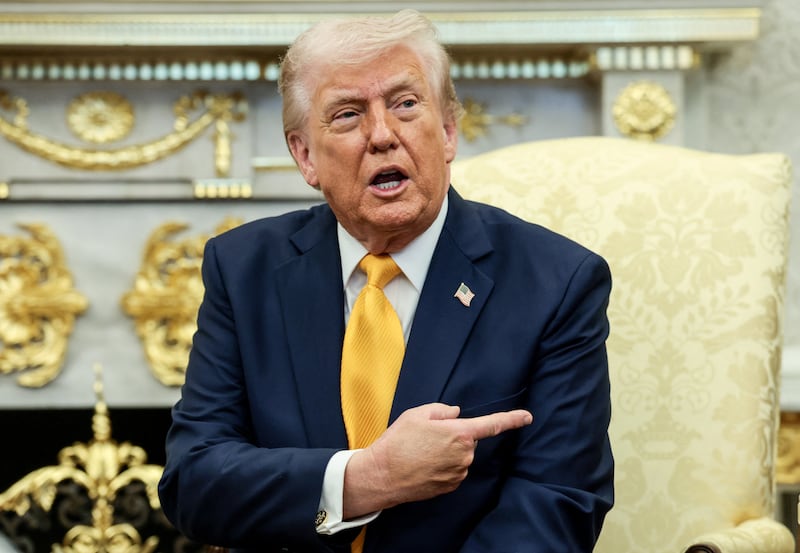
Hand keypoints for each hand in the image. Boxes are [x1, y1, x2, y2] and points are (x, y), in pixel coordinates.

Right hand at [342, 403, 532, 517]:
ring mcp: (458, 472)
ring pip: (460, 455)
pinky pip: (453, 470)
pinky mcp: (450, 485)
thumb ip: (442, 410)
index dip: (512, 419)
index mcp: (459, 433)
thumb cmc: (399, 441)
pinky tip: (423, 464)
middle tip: (427, 436)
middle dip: (453, 435)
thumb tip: (455, 413)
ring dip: (446, 451)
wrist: (383, 474)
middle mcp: (464, 455)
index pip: (492, 424)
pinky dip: (442, 465)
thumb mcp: (418, 414)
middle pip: (467, 439)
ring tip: (420, 451)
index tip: (527, 417)